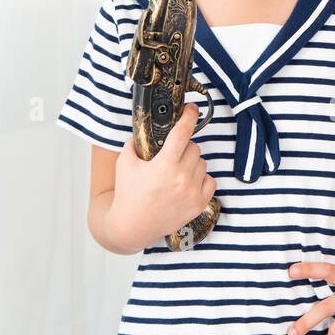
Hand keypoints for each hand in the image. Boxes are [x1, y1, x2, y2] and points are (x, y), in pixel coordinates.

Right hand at [108, 102, 216, 249]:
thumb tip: (142, 129)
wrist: (132, 226)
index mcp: (164, 166)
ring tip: (175, 173)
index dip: (189, 116)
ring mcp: (192, 192)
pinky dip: (200, 178)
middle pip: (194, 147)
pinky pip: (209, 179)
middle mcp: (181, 178)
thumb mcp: (124, 164)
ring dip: (191, 163)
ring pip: (202, 163)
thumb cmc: (128, 194)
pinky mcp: (200, 204)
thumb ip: (134, 143)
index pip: (182, 133)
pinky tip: (185, 183)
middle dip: (183, 148)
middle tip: (171, 156)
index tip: (192, 109)